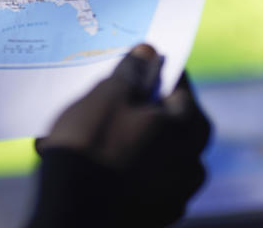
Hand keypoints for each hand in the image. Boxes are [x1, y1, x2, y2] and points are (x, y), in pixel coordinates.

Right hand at [35, 44, 209, 226]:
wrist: (72, 223)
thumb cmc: (91, 150)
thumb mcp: (107, 97)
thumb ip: (132, 73)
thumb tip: (150, 53)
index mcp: (187, 129)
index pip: (181, 87)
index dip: (159, 71)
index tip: (139, 61)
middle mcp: (190, 164)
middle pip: (171, 124)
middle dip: (145, 108)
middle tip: (116, 96)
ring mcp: (173, 196)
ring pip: (155, 154)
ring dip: (132, 140)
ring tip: (94, 132)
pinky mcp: (153, 218)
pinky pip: (142, 181)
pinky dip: (123, 168)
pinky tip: (93, 163)